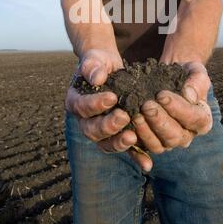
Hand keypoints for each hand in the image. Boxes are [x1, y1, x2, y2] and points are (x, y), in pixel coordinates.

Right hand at [66, 49, 151, 170]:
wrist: (108, 69)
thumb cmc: (99, 63)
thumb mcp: (95, 59)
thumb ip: (92, 66)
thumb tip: (97, 78)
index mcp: (75, 101)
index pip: (82, 107)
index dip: (96, 105)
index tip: (112, 97)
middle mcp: (84, 120)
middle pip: (92, 130)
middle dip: (108, 126)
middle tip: (124, 116)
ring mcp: (101, 130)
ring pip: (106, 143)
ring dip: (119, 142)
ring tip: (132, 137)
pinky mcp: (117, 135)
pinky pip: (125, 149)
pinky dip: (136, 157)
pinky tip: (148, 164)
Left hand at [132, 61, 212, 153]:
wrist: (168, 77)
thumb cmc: (186, 74)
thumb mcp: (196, 72)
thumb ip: (197, 82)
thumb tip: (189, 95)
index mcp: (202, 120)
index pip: (193, 118)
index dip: (177, 108)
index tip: (161, 95)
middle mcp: (187, 135)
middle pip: (175, 136)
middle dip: (159, 121)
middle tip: (146, 105)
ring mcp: (169, 141)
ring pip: (159, 145)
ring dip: (146, 130)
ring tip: (136, 114)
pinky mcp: (152, 142)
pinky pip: (144, 146)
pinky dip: (136, 138)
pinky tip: (128, 124)